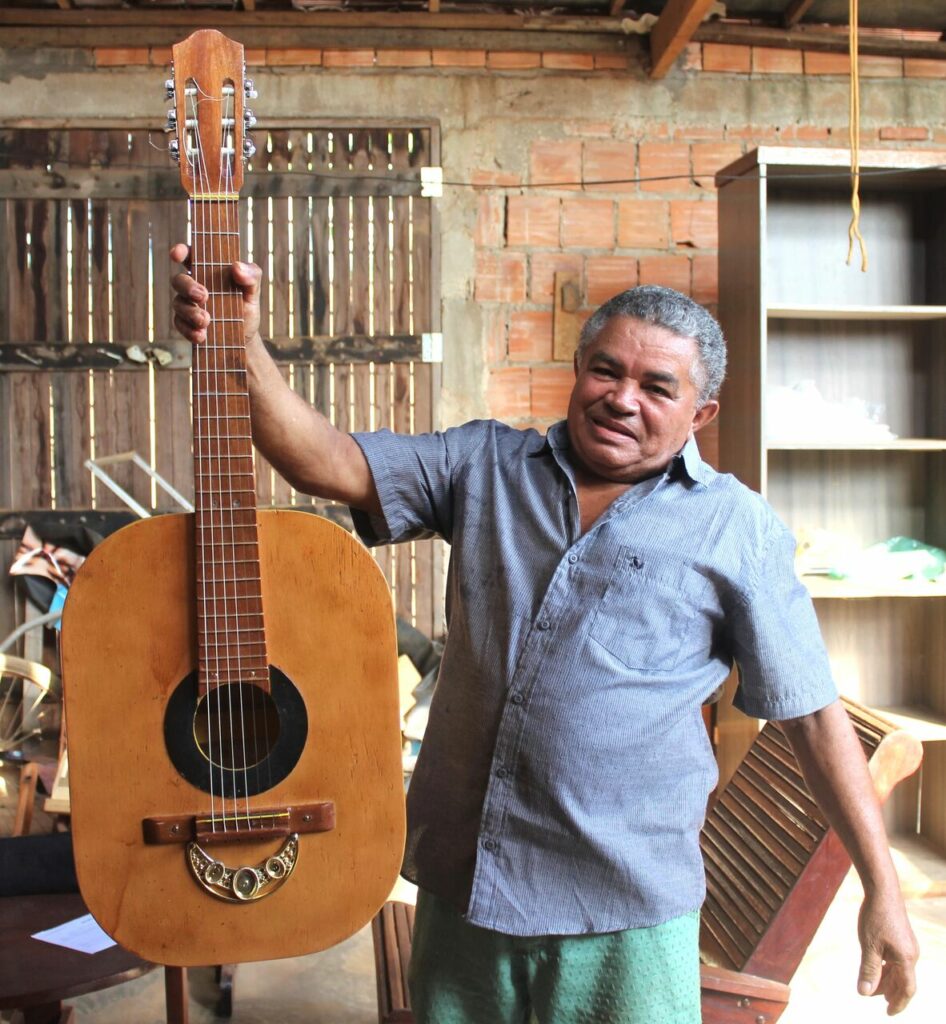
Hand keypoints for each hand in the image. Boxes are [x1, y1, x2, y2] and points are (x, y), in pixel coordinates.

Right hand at [169, 243, 261, 346]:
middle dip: (188, 287)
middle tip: (203, 296)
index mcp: (207, 270)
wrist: (246, 335)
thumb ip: (251, 276)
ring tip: (206, 320)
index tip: (178, 255)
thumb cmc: (246, 306)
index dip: (181, 252)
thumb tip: (237, 267)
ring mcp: (188, 305)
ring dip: (190, 312)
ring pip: (178, 303)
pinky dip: (189, 330)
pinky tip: (201, 336)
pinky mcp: (186, 324)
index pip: (190, 255)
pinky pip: (180, 325)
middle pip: (179, 280)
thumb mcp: (253, 291)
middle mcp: (193, 285)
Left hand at [856, 887, 918, 1014]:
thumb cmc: (875, 917)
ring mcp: (907, 945)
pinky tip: (877, 968)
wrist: (882, 891)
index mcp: (906, 959)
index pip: (906, 989)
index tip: (888, 1013)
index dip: (898, 1003)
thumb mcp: (869, 946)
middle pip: (903, 981)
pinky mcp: (902, 938)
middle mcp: (911, 954)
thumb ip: (868, 970)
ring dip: (888, 981)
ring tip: (875, 988)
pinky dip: (888, 968)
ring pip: (899, 971)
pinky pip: (897, 960)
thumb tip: (864, 994)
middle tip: (879, 1003)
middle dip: (891, 993)